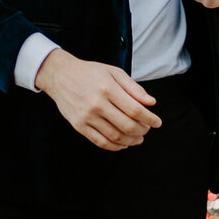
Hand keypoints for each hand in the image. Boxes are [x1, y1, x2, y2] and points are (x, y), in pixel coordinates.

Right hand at [34, 50, 161, 150]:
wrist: (61, 76)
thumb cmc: (90, 72)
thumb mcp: (114, 72)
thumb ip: (134, 87)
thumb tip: (151, 103)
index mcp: (108, 88)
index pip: (134, 109)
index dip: (149, 118)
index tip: (157, 122)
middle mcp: (97, 104)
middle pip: (127, 125)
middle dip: (142, 130)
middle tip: (147, 129)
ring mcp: (87, 117)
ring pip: (115, 136)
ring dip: (131, 140)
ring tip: (138, 137)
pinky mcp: (79, 126)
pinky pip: (100, 142)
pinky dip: (115, 146)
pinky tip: (123, 143)